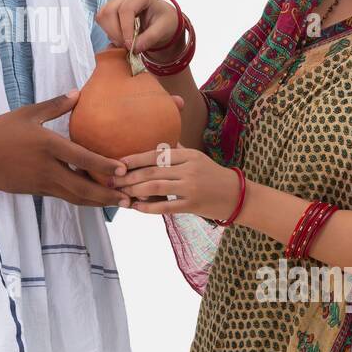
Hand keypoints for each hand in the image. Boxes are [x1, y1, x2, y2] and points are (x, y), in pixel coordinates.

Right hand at [0, 90, 131, 207]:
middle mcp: (47, 167)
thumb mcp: (27, 114)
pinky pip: (63, 196)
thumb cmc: (1, 132)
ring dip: (97, 201)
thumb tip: (78, 93)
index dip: (103, 165)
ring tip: (118, 203)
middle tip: (128, 199)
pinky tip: (95, 198)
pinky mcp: (36, 191)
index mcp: (47, 145)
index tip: (122, 170)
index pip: (81, 158)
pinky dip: (81, 198)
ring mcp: (41, 183)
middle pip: (82, 187)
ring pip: (74, 196)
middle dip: (106, 195)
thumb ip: (55, 105)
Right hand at [95, 0, 182, 61]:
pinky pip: (101, 19)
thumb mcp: (163, 30)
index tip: (130, 46)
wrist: (161, 19)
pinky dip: (108, 31)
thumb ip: (150, 38)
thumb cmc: (164, 21)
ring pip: (102, 15)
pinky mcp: (111, 7)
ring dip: (110, 32)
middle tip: (126, 46)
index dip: (125, 29)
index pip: (126, 9)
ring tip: (123, 42)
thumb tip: (134, 48)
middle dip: (115, 32)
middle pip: (110, 11)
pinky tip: (120, 37)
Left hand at [111, 143, 240, 219]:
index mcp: (188, 155)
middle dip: (129, 176)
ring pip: (156, 187)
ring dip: (135, 191)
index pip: (156, 154)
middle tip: (113, 180)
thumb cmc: (213, 176)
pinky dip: (149, 208)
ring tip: (121, 194)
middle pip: (152, 170)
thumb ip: (178, 151)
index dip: (135, 159)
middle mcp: (189, 169)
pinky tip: (137, 208)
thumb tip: (158, 143)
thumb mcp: (197, 158)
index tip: (118, 163)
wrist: (238, 196)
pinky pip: (166, 207)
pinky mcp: (193, 206)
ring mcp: (191, 187)